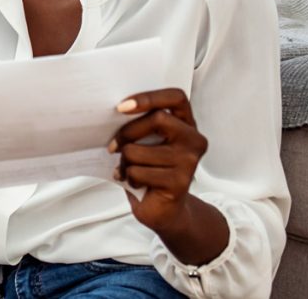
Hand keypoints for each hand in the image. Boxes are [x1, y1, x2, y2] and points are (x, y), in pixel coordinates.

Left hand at [110, 88, 208, 233]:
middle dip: (127, 132)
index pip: (176, 97)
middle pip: (156, 119)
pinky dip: (128, 177)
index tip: (122, 107)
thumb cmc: (150, 169)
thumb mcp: (147, 142)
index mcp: (186, 124)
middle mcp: (194, 140)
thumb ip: (142, 124)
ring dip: (124, 161)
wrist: (164, 209)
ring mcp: (189, 161)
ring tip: (128, 168)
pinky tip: (134, 182)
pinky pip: (139, 172)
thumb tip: (113, 111)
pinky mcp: (179, 182)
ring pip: (138, 150)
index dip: (149, 97)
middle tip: (113, 146)